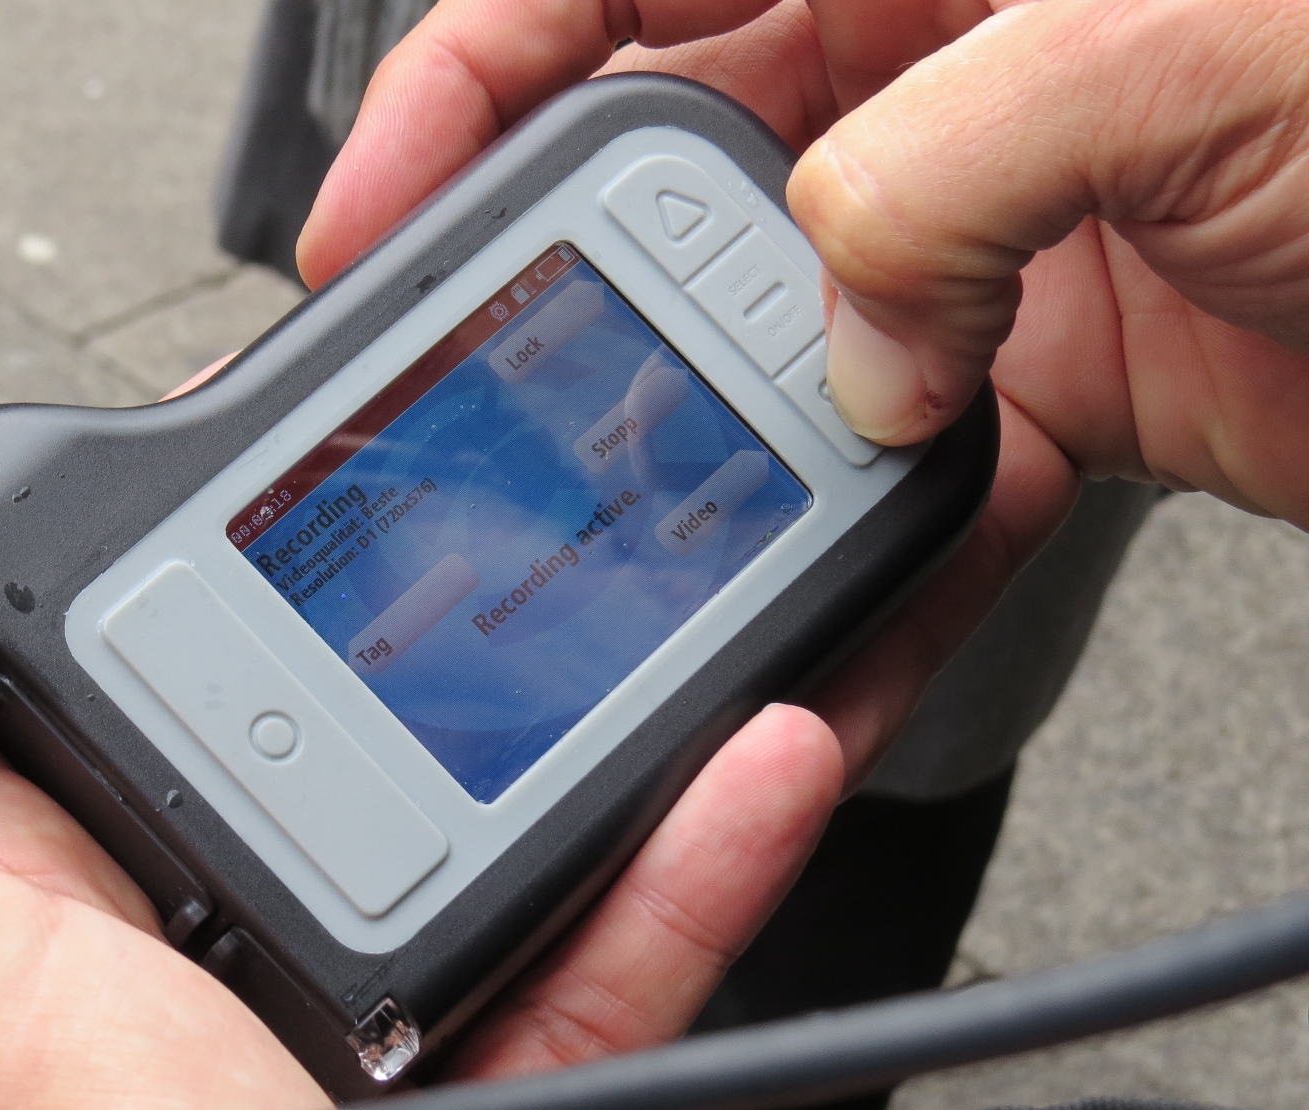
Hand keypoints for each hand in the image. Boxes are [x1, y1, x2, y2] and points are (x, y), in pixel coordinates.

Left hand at [0, 502, 842, 1109]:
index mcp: (0, 887)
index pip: (54, 648)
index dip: (133, 527)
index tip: (230, 419)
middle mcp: (158, 938)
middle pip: (298, 704)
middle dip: (400, 598)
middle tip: (499, 475)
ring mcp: (326, 1010)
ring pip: (473, 810)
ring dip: (580, 710)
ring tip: (659, 593)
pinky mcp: (473, 1078)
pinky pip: (599, 942)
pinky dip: (687, 856)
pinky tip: (752, 759)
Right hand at [299, 0, 1308, 779]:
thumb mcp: (1177, 46)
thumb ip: (933, 172)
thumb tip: (824, 328)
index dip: (474, 60)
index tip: (385, 187)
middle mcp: (955, 57)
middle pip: (677, 153)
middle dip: (580, 271)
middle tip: (513, 376)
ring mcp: (1003, 223)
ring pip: (775, 333)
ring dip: (719, 430)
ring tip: (670, 503)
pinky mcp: (1065, 371)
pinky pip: (908, 465)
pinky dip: (860, 548)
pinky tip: (824, 601)